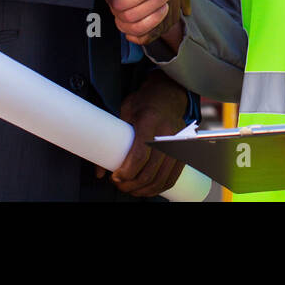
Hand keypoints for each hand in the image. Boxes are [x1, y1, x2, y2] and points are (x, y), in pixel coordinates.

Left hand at [97, 73, 188, 196]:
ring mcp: (178, 142)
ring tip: (132, 189)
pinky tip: (148, 188)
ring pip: (163, 177)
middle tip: (120, 185)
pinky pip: (173, 176)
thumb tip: (100, 170)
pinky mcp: (184, 150)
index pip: (140, 155)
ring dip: (145, 189)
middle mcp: (168, 132)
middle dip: (132, 184)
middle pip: (151, 170)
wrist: (167, 96)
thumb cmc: (143, 103)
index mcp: (150, 121)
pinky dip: (160, 187)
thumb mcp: (123, 113)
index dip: (126, 172)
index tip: (115, 177)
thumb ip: (110, 139)